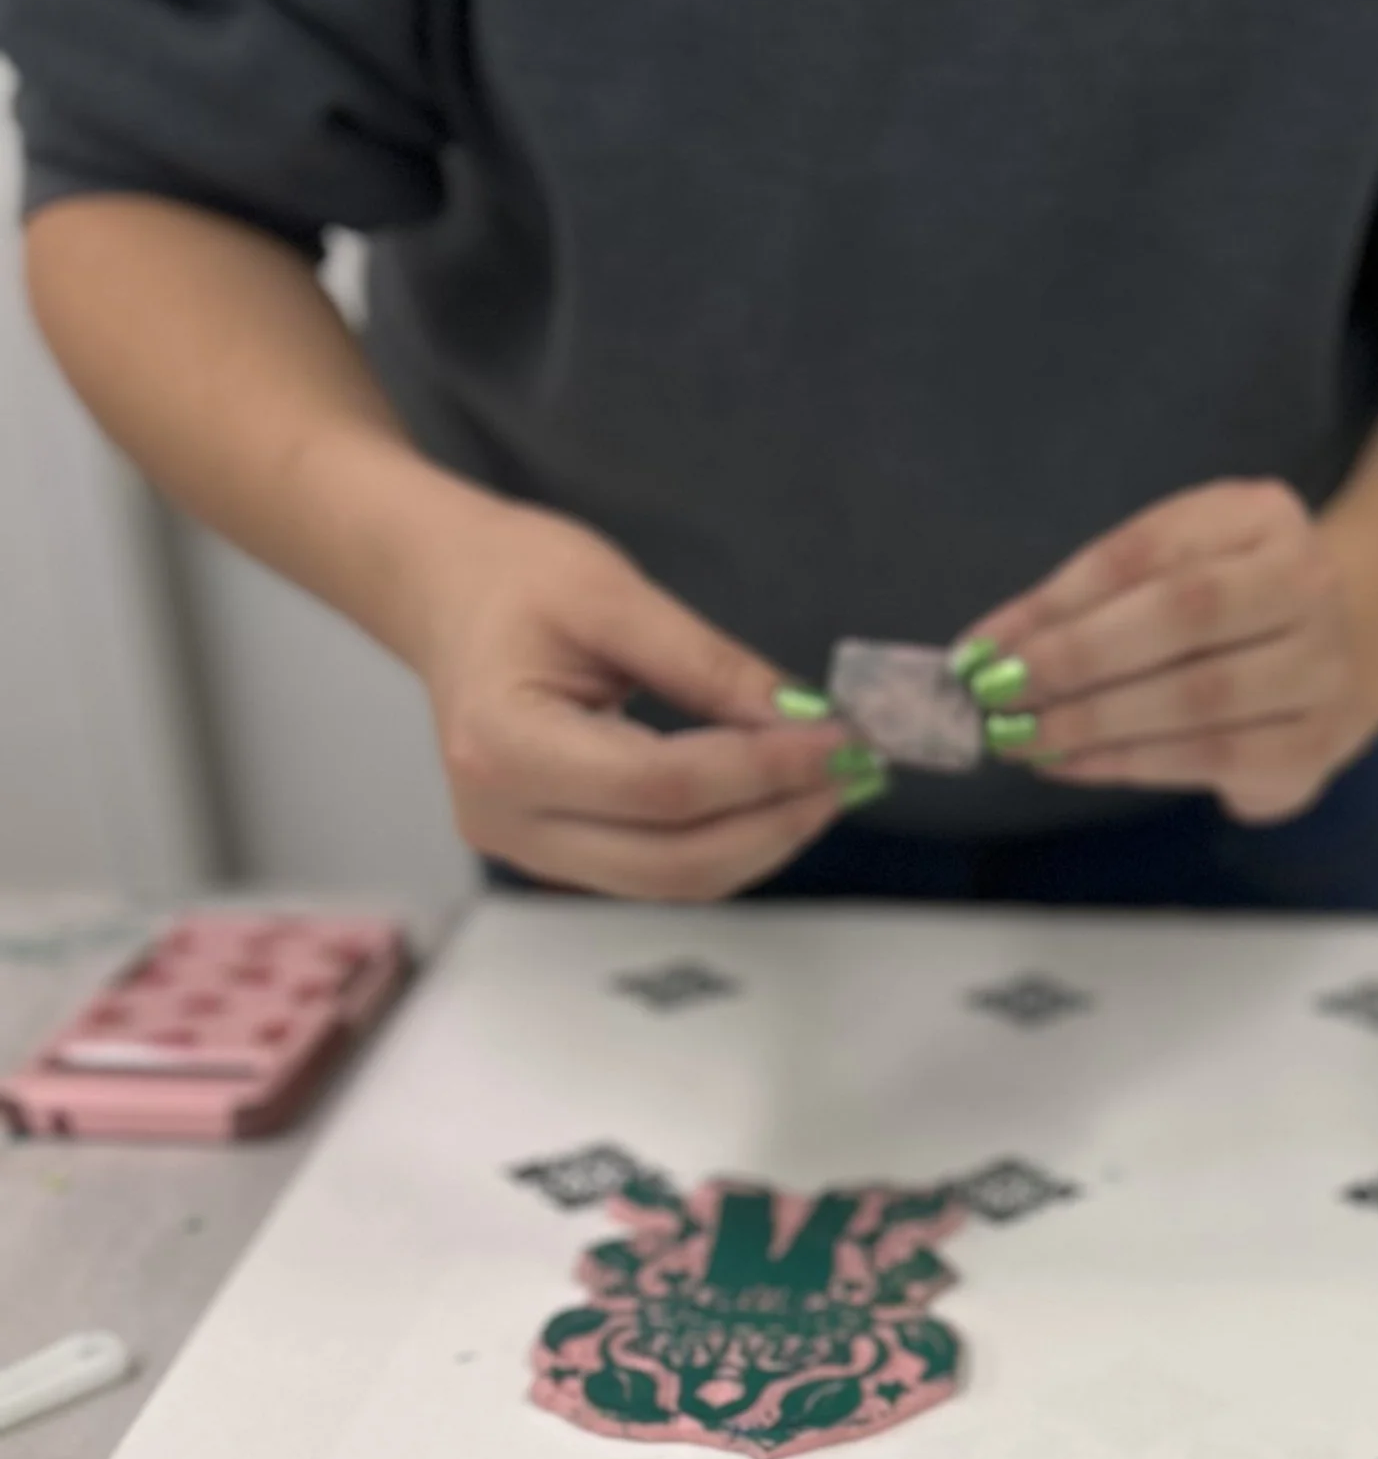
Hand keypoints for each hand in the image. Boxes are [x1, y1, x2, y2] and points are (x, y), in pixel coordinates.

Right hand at [402, 498, 885, 898]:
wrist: (442, 593)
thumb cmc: (515, 577)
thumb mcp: (615, 595)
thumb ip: (710, 665)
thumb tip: (807, 722)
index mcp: (506, 747)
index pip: (663, 787)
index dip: (763, 772)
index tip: (842, 740)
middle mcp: (507, 820)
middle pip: (673, 861)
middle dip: (776, 822)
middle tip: (854, 775)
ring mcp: (526, 850)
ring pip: (674, 881)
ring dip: (763, 842)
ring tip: (828, 788)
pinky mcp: (555, 857)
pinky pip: (659, 871)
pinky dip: (729, 842)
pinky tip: (776, 800)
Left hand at [955, 480, 1377, 823]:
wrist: (1353, 639)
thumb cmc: (1233, 598)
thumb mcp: (1175, 561)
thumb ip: (1094, 594)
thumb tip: (994, 647)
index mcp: (1262, 516)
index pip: (1148, 550)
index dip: (1059, 599)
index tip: (986, 644)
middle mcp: (1307, 583)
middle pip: (1182, 615)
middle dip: (1076, 660)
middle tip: (999, 694)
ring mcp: (1322, 667)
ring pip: (1198, 696)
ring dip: (1095, 722)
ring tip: (1022, 737)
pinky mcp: (1314, 745)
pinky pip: (1211, 757)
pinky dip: (1128, 763)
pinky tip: (1071, 763)